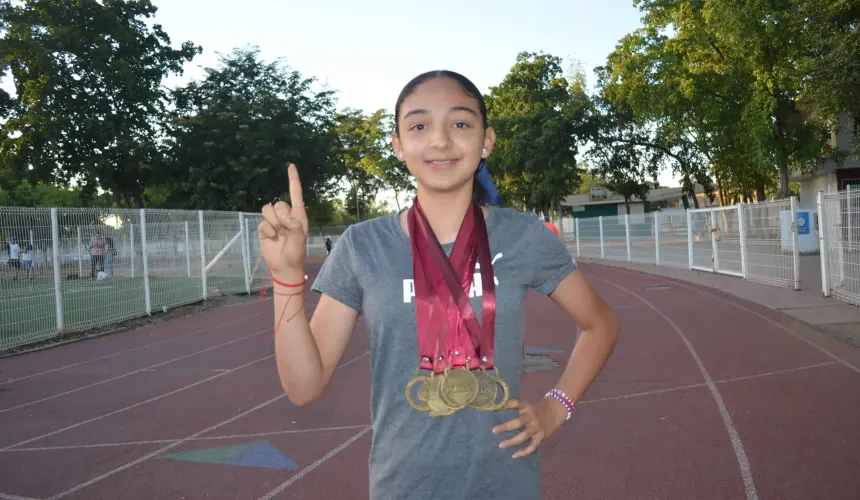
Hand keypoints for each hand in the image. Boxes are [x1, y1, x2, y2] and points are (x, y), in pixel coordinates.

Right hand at [258, 164, 308, 281]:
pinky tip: (272, 239)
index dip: (293, 179)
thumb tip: (285, 217)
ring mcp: (274, 221)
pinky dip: (266, 232)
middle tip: (285, 231)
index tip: (291, 166)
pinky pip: (261, 223)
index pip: (296, 193)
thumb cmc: (296, 253)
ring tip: (278, 235)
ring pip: (267, 210)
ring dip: (272, 223)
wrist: (284, 267)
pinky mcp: (264, 229)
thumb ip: (295, 226)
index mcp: (298, 214)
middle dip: (280, 217)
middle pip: (278, 203)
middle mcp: (286, 215)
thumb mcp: (299, 240)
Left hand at [492, 397, 567, 458]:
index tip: (494, 410)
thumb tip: (496, 410)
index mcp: (527, 407)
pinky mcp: (541, 437)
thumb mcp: (526, 405)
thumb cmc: (536, 409)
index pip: (515, 403)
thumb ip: (514, 407)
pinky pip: (532, 446)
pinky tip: (514, 455)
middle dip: (506, 426)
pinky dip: (524, 452)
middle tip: (493, 430)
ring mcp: (537, 428)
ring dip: (512, 441)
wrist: (555, 411)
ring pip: (524, 436)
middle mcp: (532, 417)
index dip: (505, 405)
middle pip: (518, 422)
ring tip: (501, 445)